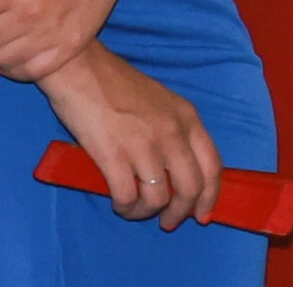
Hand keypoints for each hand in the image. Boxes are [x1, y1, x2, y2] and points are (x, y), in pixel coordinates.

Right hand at [39, 43, 220, 230]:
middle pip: (190, 188)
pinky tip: (119, 203)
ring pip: (159, 198)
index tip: (202, 215)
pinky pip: (128, 198)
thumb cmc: (116, 83)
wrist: (80, 69)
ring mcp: (145, 145)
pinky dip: (125, 208)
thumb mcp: (161, 101)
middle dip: (181, 213)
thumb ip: (174, 131)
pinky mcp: (115, 156)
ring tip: (135, 210)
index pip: (212, 165)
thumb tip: (177, 172)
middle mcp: (172, 132)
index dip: (210, 196)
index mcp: (187, 117)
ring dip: (148, 212)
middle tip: (168, 222)